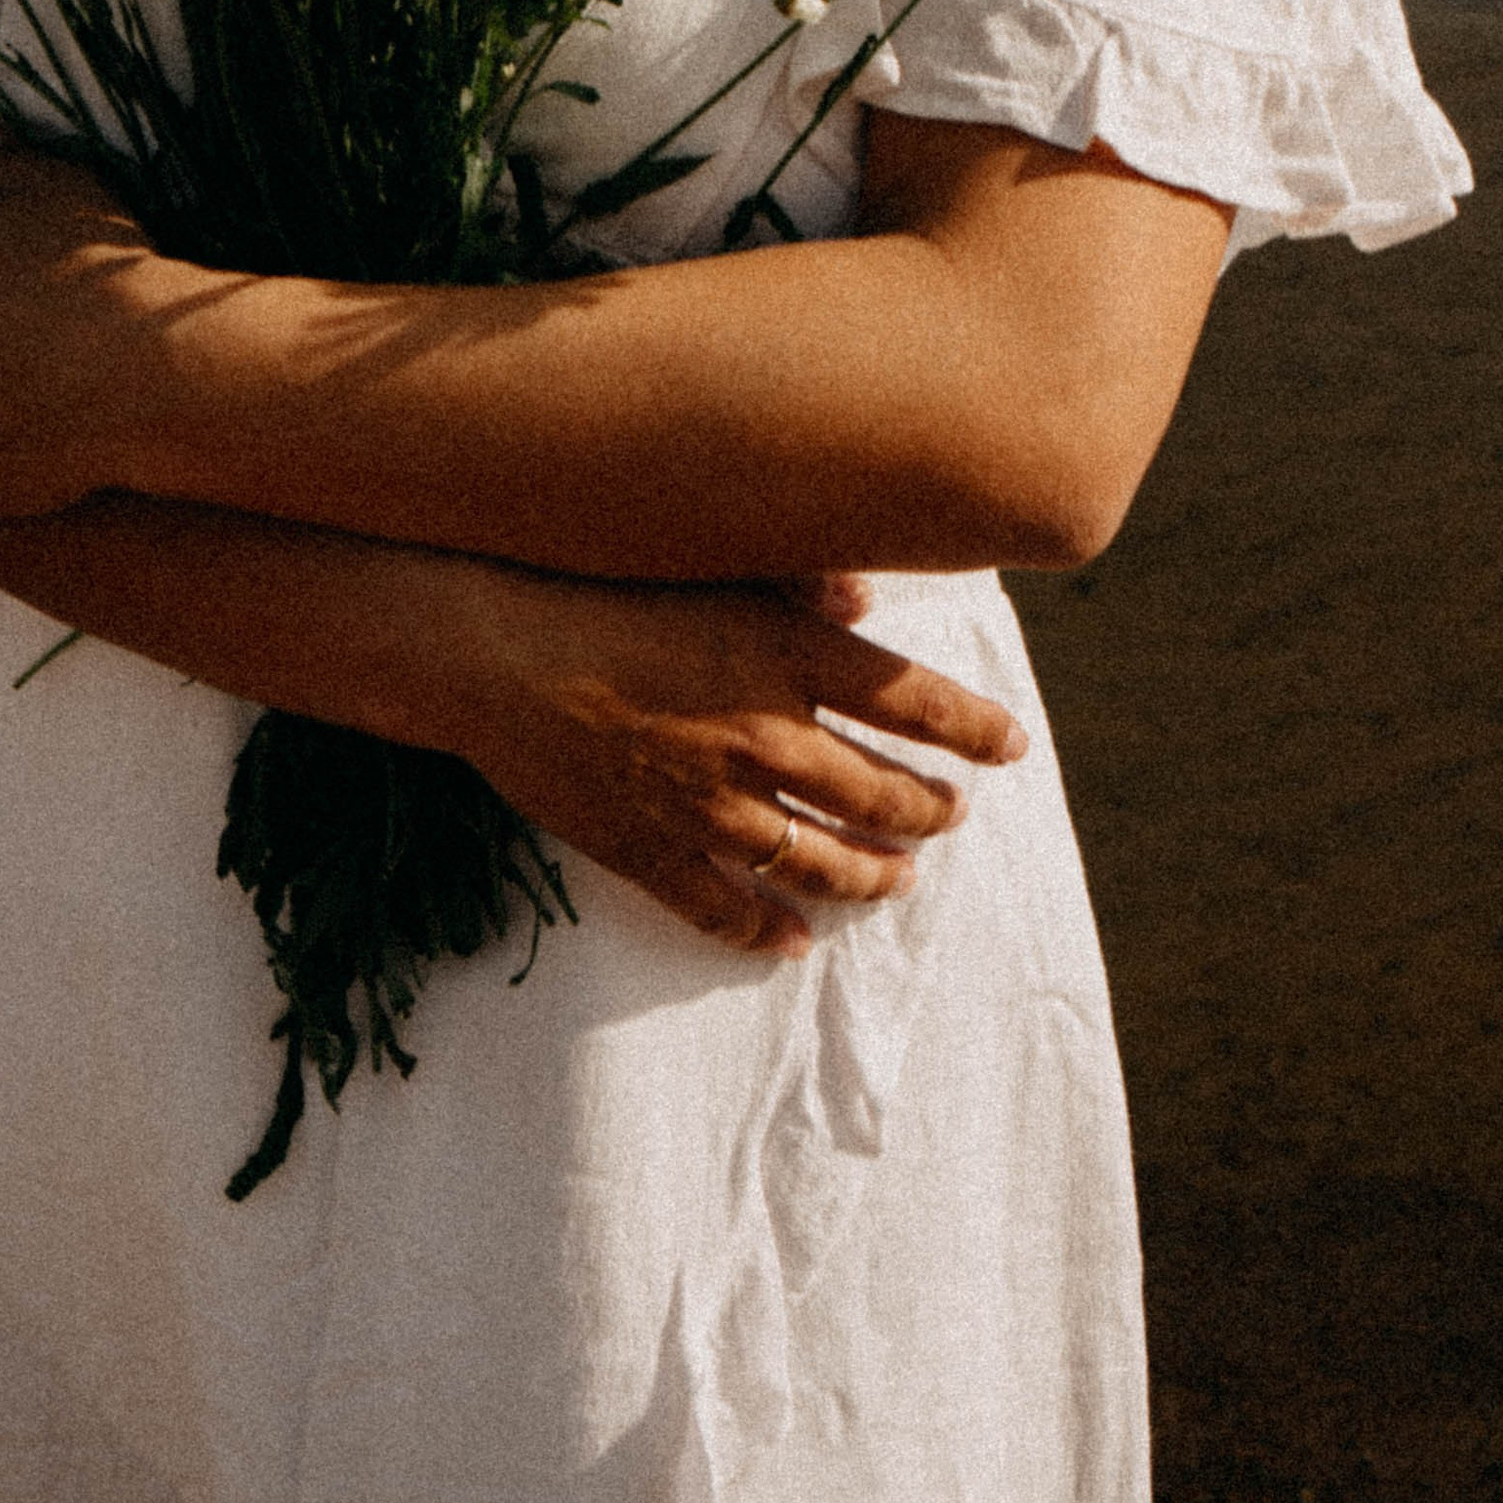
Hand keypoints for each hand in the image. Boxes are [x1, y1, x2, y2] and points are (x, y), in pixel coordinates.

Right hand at [428, 559, 1028, 958]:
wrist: (489, 646)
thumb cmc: (597, 581)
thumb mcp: (709, 560)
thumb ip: (795, 580)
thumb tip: (864, 598)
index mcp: (789, 657)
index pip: (917, 702)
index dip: (975, 729)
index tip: (1012, 745)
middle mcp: (768, 737)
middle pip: (881, 793)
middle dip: (930, 808)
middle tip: (954, 813)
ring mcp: (713, 806)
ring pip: (821, 863)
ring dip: (870, 876)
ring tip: (899, 879)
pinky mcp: (652, 851)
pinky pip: (726, 911)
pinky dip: (767, 932)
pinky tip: (793, 943)